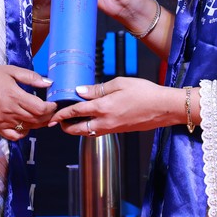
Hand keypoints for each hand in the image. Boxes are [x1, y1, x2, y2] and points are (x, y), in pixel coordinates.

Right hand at [0, 65, 56, 140]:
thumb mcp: (10, 70)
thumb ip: (30, 77)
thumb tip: (48, 82)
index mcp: (15, 96)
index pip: (41, 109)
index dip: (51, 107)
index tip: (53, 102)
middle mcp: (11, 111)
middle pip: (38, 120)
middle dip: (48, 115)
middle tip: (51, 109)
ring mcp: (4, 122)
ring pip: (29, 128)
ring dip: (39, 124)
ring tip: (42, 116)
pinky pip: (15, 136)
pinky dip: (24, 133)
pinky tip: (26, 125)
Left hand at [49, 77, 181, 135]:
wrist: (164, 108)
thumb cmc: (145, 92)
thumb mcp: (120, 83)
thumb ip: (97, 89)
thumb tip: (80, 91)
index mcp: (103, 107)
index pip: (75, 111)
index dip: (61, 113)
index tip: (52, 114)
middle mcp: (105, 121)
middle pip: (77, 130)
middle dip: (65, 126)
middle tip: (58, 121)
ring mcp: (112, 128)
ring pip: (87, 133)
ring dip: (76, 129)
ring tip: (70, 120)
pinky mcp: (118, 131)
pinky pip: (98, 132)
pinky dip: (88, 128)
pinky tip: (89, 119)